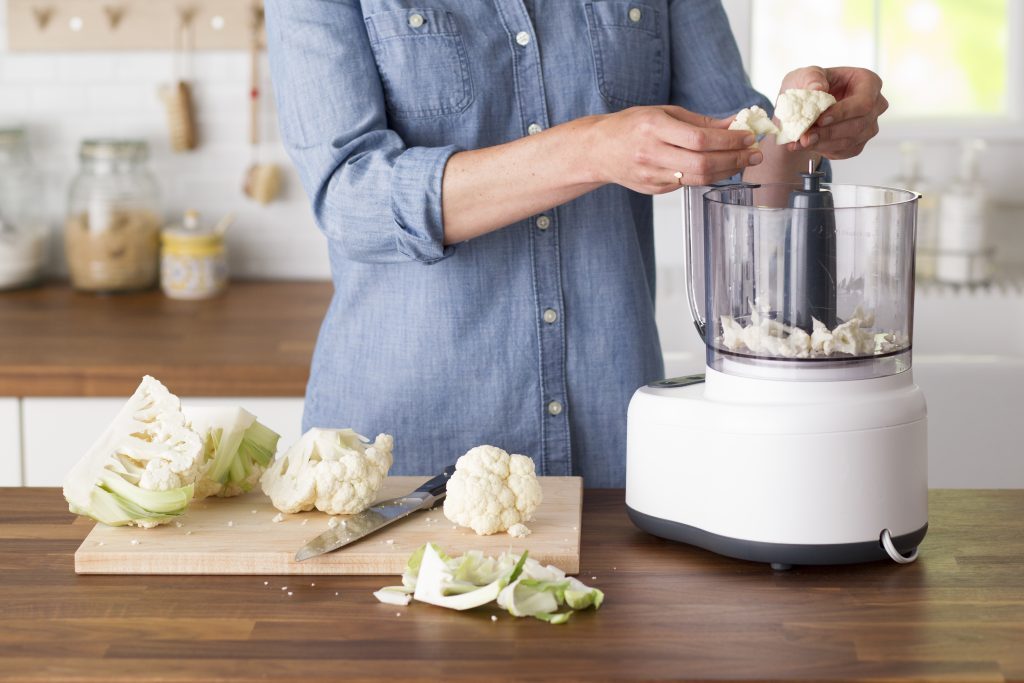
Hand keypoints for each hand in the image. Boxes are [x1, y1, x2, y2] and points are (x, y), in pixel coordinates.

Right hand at [585, 105, 762, 193]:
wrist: (598, 150)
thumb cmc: (631, 126)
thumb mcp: (664, 113)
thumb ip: (699, 121)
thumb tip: (734, 124)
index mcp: (653, 127)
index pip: (700, 139)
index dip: (729, 140)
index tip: (748, 137)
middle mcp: (651, 153)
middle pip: (702, 162)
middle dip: (735, 159)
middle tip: (755, 154)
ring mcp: (651, 175)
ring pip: (697, 178)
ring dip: (726, 171)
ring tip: (743, 163)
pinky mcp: (653, 189)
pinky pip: (687, 184)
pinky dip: (706, 176)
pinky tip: (719, 168)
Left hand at [779, 66, 887, 159]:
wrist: (805, 106)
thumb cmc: (812, 85)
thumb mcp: (807, 75)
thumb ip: (812, 78)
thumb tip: (817, 88)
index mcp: (869, 82)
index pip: (864, 102)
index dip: (843, 112)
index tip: (820, 120)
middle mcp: (875, 106)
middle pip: (858, 124)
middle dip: (828, 132)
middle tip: (805, 136)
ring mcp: (869, 126)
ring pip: (850, 141)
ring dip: (823, 143)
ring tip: (801, 142)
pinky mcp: (858, 144)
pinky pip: (843, 151)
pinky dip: (822, 150)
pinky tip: (805, 146)